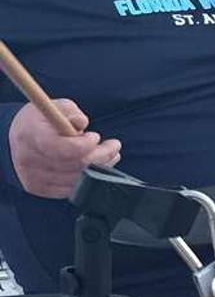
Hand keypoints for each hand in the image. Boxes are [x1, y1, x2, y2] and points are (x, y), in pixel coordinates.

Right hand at [7, 99, 121, 199]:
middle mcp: (29, 159)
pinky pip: (70, 190)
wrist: (18, 137)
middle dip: (102, 155)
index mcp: (31, 136)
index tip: (95, 136)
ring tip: (111, 155)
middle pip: (76, 165)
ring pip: (77, 180)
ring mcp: (33, 177)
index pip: (65, 148)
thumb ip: (71, 112)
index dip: (86, 144)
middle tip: (115, 146)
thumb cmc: (41, 120)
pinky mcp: (39, 188)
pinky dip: (87, 179)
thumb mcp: (55, 107)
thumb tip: (81, 123)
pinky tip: (96, 167)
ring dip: (100, 167)